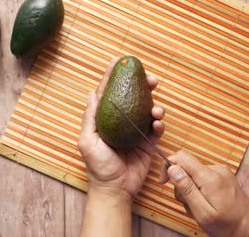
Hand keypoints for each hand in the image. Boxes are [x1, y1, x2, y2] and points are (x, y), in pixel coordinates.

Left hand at [78, 56, 164, 201]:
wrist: (115, 189)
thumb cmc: (98, 167)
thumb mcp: (87, 142)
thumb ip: (90, 118)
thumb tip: (92, 93)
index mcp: (106, 119)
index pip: (110, 92)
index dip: (114, 75)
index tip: (121, 60)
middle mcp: (122, 121)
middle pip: (134, 96)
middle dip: (144, 85)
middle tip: (152, 79)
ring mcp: (136, 131)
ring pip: (149, 109)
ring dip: (156, 104)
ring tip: (157, 109)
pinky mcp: (148, 142)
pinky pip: (157, 128)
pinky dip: (160, 123)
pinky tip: (159, 123)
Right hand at [160, 150, 248, 236]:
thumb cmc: (227, 225)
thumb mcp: (202, 212)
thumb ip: (186, 189)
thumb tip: (173, 168)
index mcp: (210, 177)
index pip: (181, 156)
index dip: (168, 166)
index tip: (164, 182)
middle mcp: (217, 169)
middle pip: (186, 167)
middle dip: (181, 185)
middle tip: (189, 205)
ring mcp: (222, 172)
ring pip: (194, 174)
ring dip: (191, 190)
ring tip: (200, 207)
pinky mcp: (224, 176)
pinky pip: (203, 177)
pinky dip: (200, 190)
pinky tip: (207, 203)